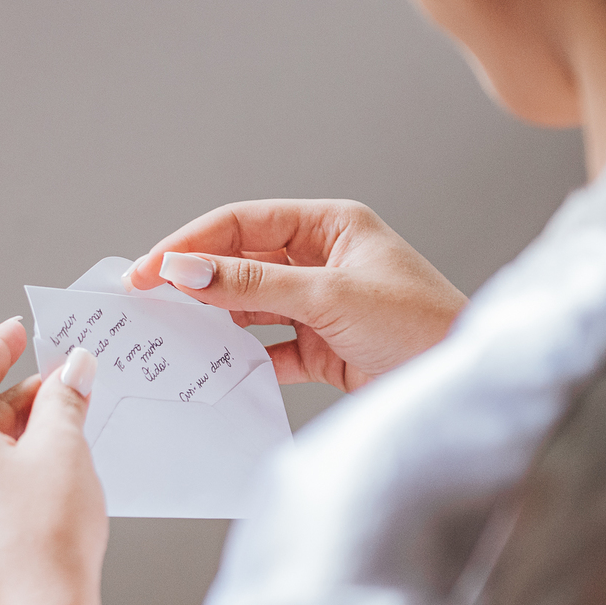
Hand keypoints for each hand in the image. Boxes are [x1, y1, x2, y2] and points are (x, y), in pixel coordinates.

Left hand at [0, 318, 107, 604]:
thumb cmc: (41, 541)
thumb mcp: (64, 446)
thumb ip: (64, 398)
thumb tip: (71, 371)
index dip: (1, 346)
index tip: (17, 332)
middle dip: (21, 398)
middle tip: (65, 384)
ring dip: (17, 436)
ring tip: (66, 431)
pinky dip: (6, 471)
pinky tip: (46, 475)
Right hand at [123, 199, 467, 391]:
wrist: (461, 381)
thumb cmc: (418, 323)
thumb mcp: (330, 296)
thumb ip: (254, 286)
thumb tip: (186, 271)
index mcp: (330, 225)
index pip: (245, 223)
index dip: (192, 243)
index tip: (149, 268)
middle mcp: (322, 259)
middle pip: (242, 262)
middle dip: (196, 280)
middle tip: (144, 301)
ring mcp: (321, 304)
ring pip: (251, 305)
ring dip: (215, 320)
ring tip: (169, 335)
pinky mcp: (324, 347)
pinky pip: (269, 347)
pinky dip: (243, 358)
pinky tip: (213, 368)